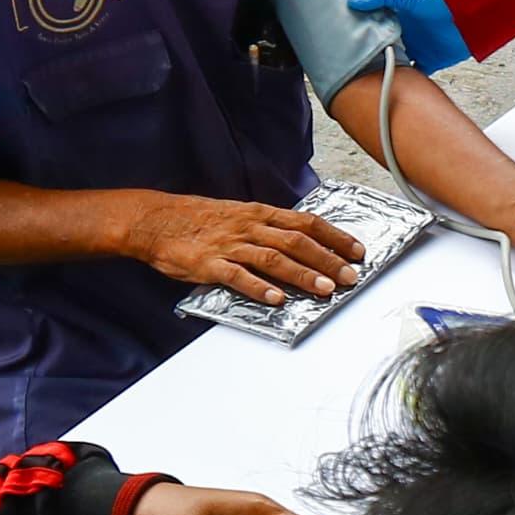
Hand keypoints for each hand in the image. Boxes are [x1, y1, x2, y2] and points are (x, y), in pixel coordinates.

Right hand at [129, 190, 364, 304]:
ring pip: (272, 259)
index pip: (306, 223)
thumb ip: (269, 229)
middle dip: (327, 259)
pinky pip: (237, 276)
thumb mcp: (240, 216)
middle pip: (296, 242)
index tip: (358, 251)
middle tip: (350, 276)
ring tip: (324, 289)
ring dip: (301, 274)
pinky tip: (276, 300)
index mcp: (260, 214)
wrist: (156, 220)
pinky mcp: (209, 264)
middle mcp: (249, 227)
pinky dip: (258, 288)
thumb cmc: (199, 220)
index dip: (334, 236)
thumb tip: (302, 244)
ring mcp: (230, 245)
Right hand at [345, 0, 469, 73]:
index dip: (358, 33)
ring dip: (386, 69)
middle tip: (351, 65)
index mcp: (396, 16)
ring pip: (395, 63)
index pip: (372, 26)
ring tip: (368, 78)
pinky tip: (395, 84)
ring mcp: (416, 48)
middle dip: (369, 55)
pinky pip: (415, 74)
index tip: (343, 41)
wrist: (470, 11)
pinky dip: (408, 81)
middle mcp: (405, 33)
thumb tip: (354, 0)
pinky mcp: (429, 61)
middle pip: (381, 47)